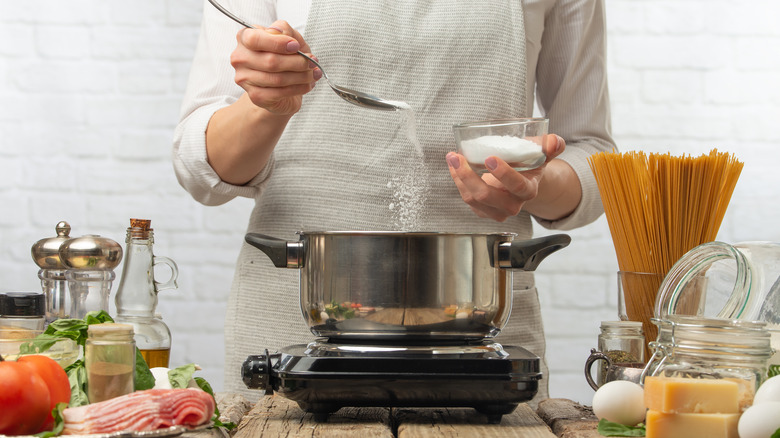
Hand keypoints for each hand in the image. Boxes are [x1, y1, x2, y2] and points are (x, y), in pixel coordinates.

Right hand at [230, 20, 320, 114]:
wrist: (282, 84)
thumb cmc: (285, 57)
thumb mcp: (289, 38)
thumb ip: (284, 30)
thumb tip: (278, 31)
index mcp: (244, 38)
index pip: (255, 39)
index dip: (278, 43)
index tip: (296, 46)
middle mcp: (240, 58)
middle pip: (270, 61)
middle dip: (297, 62)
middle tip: (313, 62)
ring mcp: (245, 78)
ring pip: (277, 78)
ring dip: (301, 76)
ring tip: (314, 73)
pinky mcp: (255, 96)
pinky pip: (280, 93)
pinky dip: (298, 88)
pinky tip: (307, 85)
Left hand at [446, 134, 565, 221]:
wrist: (522, 182)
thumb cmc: (529, 166)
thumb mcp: (541, 155)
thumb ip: (551, 147)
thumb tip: (555, 141)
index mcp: (528, 191)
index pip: (517, 186)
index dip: (503, 174)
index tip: (490, 159)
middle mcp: (512, 205)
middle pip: (486, 195)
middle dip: (469, 176)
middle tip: (459, 157)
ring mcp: (496, 211)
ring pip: (472, 198)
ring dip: (458, 177)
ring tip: (452, 157)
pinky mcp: (482, 211)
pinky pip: (466, 198)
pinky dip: (457, 181)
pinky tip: (454, 167)